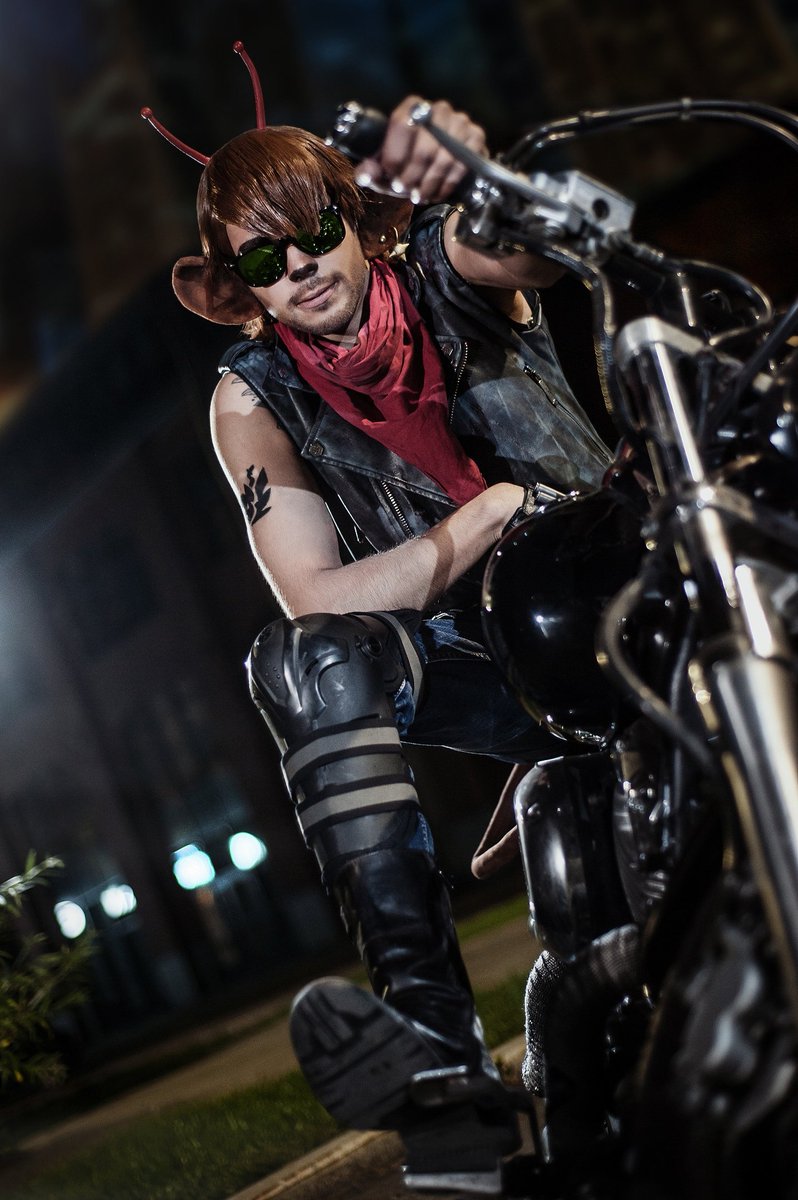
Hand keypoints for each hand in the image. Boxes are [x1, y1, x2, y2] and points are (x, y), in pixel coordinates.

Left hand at [354, 96, 486, 204]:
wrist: (440, 166)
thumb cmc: (409, 165)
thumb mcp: (385, 169)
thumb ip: (371, 171)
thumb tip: (366, 173)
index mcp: (411, 108)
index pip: (401, 125)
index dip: (395, 157)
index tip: (392, 178)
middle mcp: (437, 109)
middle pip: (423, 148)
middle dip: (413, 177)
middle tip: (407, 192)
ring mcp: (459, 121)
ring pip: (443, 160)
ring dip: (429, 184)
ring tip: (420, 196)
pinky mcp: (476, 136)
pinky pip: (461, 165)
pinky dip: (447, 184)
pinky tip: (437, 192)